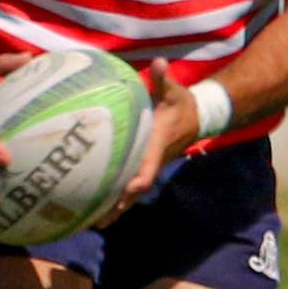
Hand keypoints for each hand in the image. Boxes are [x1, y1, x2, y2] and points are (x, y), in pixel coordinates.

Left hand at [99, 58, 201, 221]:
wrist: (197, 116)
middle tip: (95, 220)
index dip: (136, 181)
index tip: (124, 191)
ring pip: (131, 194)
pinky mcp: (144, 166)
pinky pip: (128, 187)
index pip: (148, 168)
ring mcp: (148, 166)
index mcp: (157, 145)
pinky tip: (96, 208)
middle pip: (134, 191)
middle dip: (117, 206)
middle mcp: (152, 161)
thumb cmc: (182, 103)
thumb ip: (164, 79)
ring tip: (90, 224)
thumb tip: (159, 64)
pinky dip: (115, 200)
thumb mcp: (174, 90)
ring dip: (113, 209)